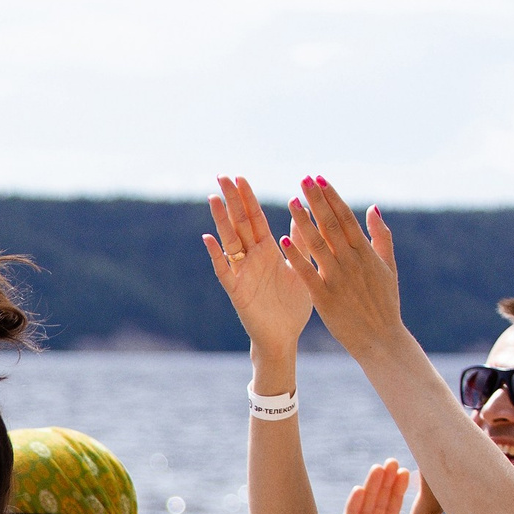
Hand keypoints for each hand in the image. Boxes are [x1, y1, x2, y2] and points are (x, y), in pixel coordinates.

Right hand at [202, 175, 310, 354]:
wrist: (284, 337)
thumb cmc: (293, 306)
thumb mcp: (302, 268)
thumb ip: (300, 242)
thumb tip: (305, 213)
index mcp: (269, 251)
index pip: (256, 218)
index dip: (248, 198)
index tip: (240, 177)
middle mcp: (253, 258)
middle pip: (240, 223)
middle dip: (232, 200)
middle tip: (221, 176)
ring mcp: (242, 273)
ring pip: (230, 241)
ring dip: (222, 219)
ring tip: (214, 198)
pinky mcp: (237, 291)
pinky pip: (225, 270)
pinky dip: (217, 255)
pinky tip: (208, 239)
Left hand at [277, 176, 405, 359]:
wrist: (381, 338)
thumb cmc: (385, 303)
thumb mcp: (389, 267)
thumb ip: (381, 236)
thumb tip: (373, 208)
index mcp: (366, 251)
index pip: (345, 217)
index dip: (331, 196)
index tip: (318, 178)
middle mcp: (352, 260)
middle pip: (331, 224)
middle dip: (317, 200)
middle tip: (303, 179)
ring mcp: (338, 278)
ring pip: (318, 244)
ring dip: (304, 221)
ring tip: (293, 201)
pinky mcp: (325, 297)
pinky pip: (308, 273)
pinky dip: (297, 256)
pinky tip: (284, 240)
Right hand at [329, 460, 412, 513]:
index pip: (392, 512)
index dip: (400, 492)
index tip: (409, 471)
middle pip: (378, 506)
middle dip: (386, 484)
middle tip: (395, 461)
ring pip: (363, 511)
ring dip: (372, 489)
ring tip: (381, 467)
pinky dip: (353, 508)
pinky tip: (361, 490)